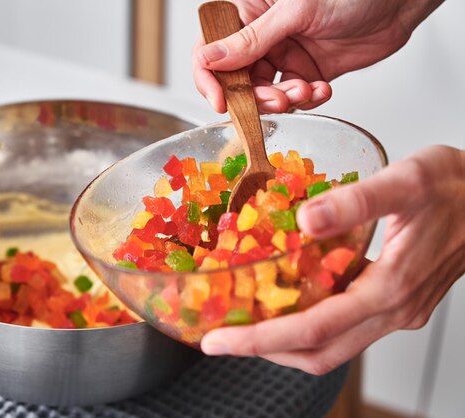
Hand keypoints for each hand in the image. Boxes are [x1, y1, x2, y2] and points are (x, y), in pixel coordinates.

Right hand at [194, 0, 442, 112]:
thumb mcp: (295, 11)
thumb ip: (251, 40)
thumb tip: (208, 58)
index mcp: (249, 13)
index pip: (211, 50)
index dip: (209, 78)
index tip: (220, 101)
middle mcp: (262, 37)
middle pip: (237, 80)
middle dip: (256, 96)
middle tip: (278, 99)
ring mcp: (284, 56)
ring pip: (265, 93)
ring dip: (283, 100)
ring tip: (306, 90)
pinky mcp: (306, 72)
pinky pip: (294, 97)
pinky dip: (307, 100)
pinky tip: (322, 88)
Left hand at [201, 145, 464, 374]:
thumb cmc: (459, 186)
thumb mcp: (409, 180)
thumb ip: (359, 199)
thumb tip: (306, 217)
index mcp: (391, 287)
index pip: (314, 328)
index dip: (262, 338)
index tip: (220, 340)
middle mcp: (393, 311)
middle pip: (318, 352)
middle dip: (263, 350)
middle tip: (218, 339)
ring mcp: (398, 312)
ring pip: (333, 348)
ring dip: (284, 344)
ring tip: (244, 328)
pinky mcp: (398, 304)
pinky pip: (346, 331)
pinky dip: (309, 329)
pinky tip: (286, 306)